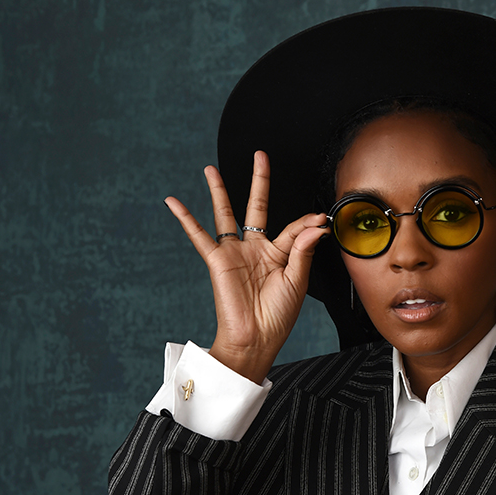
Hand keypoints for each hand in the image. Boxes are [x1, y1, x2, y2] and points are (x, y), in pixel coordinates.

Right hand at [165, 151, 329, 382]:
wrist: (256, 339)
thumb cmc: (278, 316)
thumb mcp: (297, 281)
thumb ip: (303, 250)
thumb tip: (316, 225)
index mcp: (280, 255)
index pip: (294, 229)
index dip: (308, 223)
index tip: (321, 218)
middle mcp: (256, 249)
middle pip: (256, 207)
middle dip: (259, 181)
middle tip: (260, 156)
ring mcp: (236, 253)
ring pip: (226, 214)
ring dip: (219, 191)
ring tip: (211, 170)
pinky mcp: (218, 261)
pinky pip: (199, 236)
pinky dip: (185, 219)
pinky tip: (174, 202)